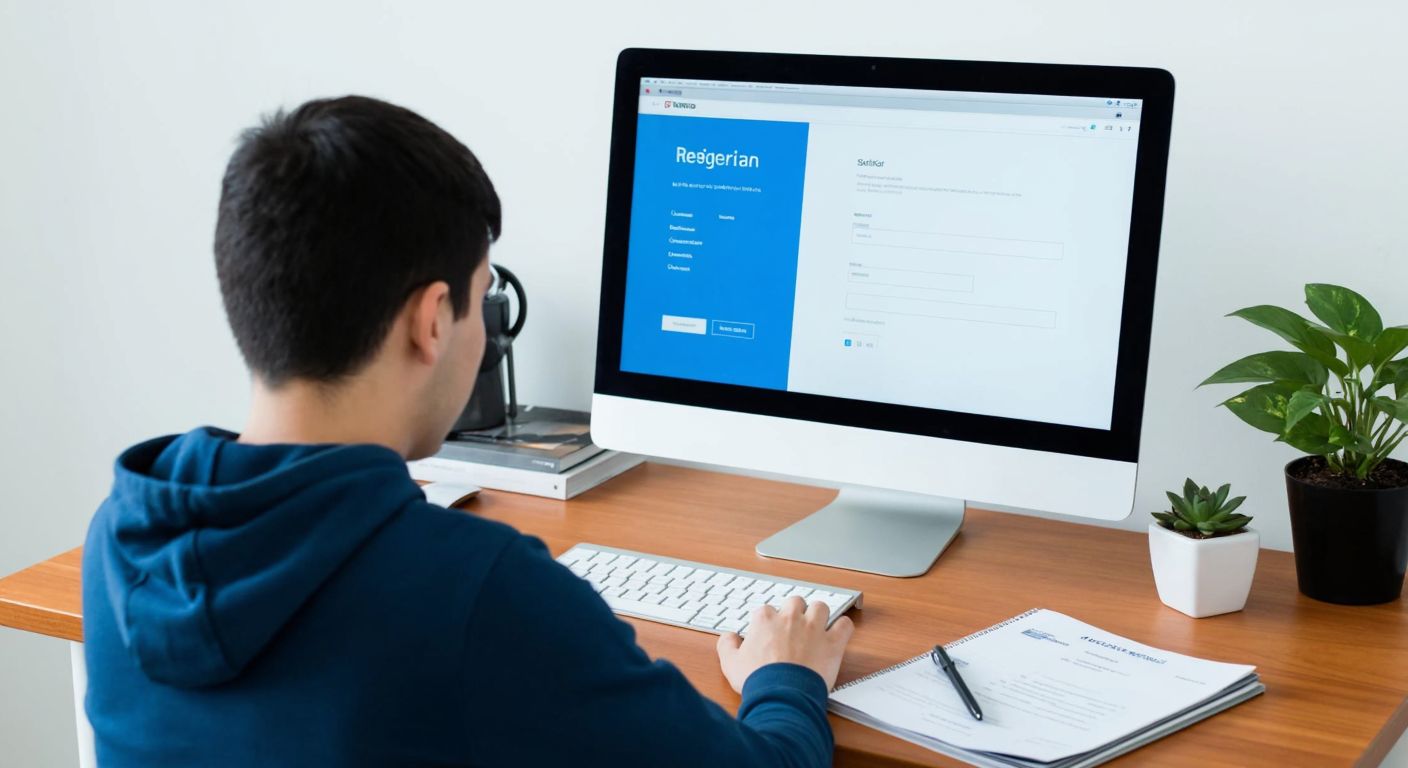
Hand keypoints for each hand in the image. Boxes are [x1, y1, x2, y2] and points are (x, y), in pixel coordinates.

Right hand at [716, 596, 854, 692]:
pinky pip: (844, 625)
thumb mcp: (730, 664)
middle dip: (794, 612)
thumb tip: (729, 637)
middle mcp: (790, 618)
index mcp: (765, 620)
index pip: (766, 611)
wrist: (782, 696)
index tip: (769, 634)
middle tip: (793, 627)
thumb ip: (727, 645)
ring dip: (818, 614)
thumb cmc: (758, 680)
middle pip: (795, 602)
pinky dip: (843, 628)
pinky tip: (839, 633)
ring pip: (820, 607)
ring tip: (816, 626)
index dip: (768, 622)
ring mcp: (813, 628)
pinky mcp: (832, 643)